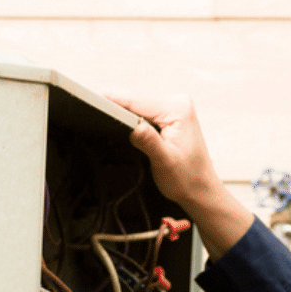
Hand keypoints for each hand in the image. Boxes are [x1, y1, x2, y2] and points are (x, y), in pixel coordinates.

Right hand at [104, 92, 252, 257]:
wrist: (201, 191)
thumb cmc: (188, 179)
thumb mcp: (164, 161)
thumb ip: (147, 140)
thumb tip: (130, 124)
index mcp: (178, 109)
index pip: (136, 100)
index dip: (111, 101)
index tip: (89, 101)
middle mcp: (178, 103)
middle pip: (135, 101)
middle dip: (117, 111)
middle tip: (96, 120)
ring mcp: (174, 108)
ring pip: (137, 106)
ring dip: (124, 117)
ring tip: (110, 127)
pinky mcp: (169, 116)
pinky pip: (144, 113)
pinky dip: (133, 121)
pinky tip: (127, 131)